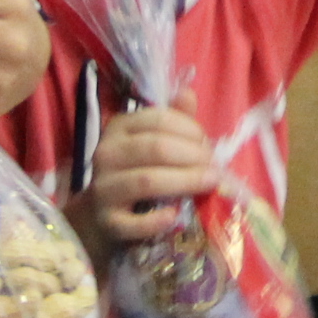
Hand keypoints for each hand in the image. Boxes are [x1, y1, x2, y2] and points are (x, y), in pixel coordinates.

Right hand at [82, 90, 220, 256]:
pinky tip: (177, 216)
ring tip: (209, 184)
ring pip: (147, 180)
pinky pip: (134, 223)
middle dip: (193, 156)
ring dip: (185, 181)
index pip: (159, 119)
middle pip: (156, 148)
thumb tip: (188, 94)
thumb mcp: (151, 141)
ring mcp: (103, 189)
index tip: (207, 144)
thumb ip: (173, 119)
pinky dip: (159, 219)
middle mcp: (106, 154)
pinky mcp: (107, 223)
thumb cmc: (136, 171)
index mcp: (119, 128)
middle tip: (215, 167)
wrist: (102, 217)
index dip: (190, 130)